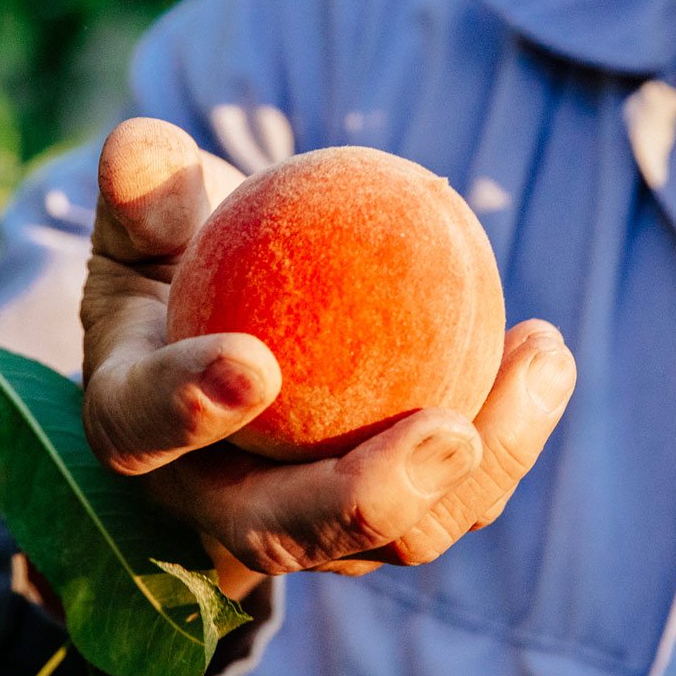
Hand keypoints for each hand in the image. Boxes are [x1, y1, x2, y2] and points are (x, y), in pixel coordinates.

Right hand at [80, 120, 576, 593]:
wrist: (230, 334)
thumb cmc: (180, 263)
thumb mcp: (147, 221)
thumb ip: (144, 190)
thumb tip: (144, 141)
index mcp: (133, 425)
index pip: (147, 427)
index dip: (190, 406)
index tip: (254, 362)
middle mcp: (215, 503)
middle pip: (285, 534)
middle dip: (367, 500)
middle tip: (446, 429)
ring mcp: (309, 527)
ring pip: (398, 534)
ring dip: (479, 469)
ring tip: (538, 364)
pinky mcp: (384, 520)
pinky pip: (455, 494)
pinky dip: (509, 433)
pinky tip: (542, 349)